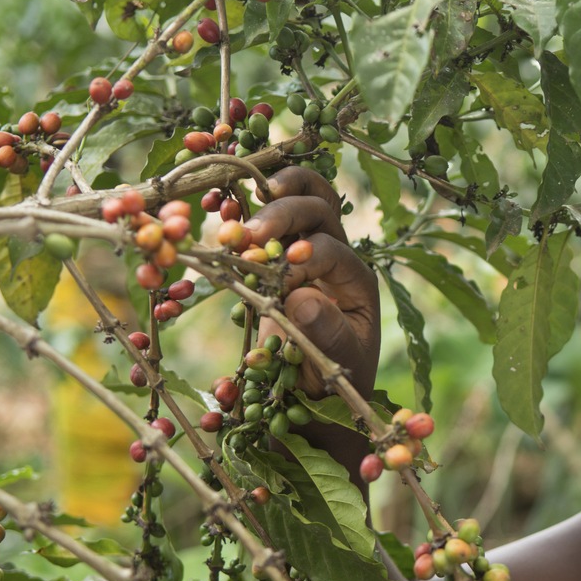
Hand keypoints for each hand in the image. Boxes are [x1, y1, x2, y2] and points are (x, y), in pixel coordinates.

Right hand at [245, 167, 379, 400]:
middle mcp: (336, 256)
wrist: (315, 384)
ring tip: (241, 206)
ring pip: (301, 198)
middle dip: (285, 214)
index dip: (305, 258)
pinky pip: (269, 215)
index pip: (332, 251)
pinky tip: (224, 206)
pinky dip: (247, 204)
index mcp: (357, 280)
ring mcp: (307, 248)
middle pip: (319, 209)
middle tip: (251, 234)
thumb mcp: (339, 362)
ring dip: (271, 196)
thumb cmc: (333, 375)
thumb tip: (302, 298)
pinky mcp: (277, 253)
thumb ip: (327, 334)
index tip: (279, 280)